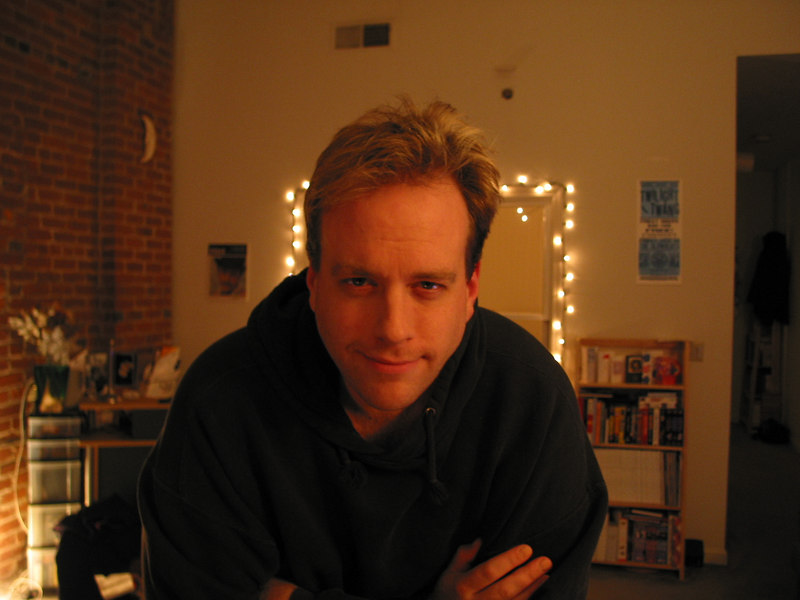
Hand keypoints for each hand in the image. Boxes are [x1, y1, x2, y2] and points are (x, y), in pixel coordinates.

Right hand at [432, 540, 551, 599]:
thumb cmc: (447, 593)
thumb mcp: (449, 573)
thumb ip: (463, 556)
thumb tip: (480, 540)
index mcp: (463, 586)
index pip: (488, 571)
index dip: (508, 561)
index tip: (526, 549)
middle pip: (505, 589)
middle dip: (527, 575)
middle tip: (546, 561)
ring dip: (533, 587)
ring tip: (547, 572)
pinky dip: (529, 597)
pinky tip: (540, 585)